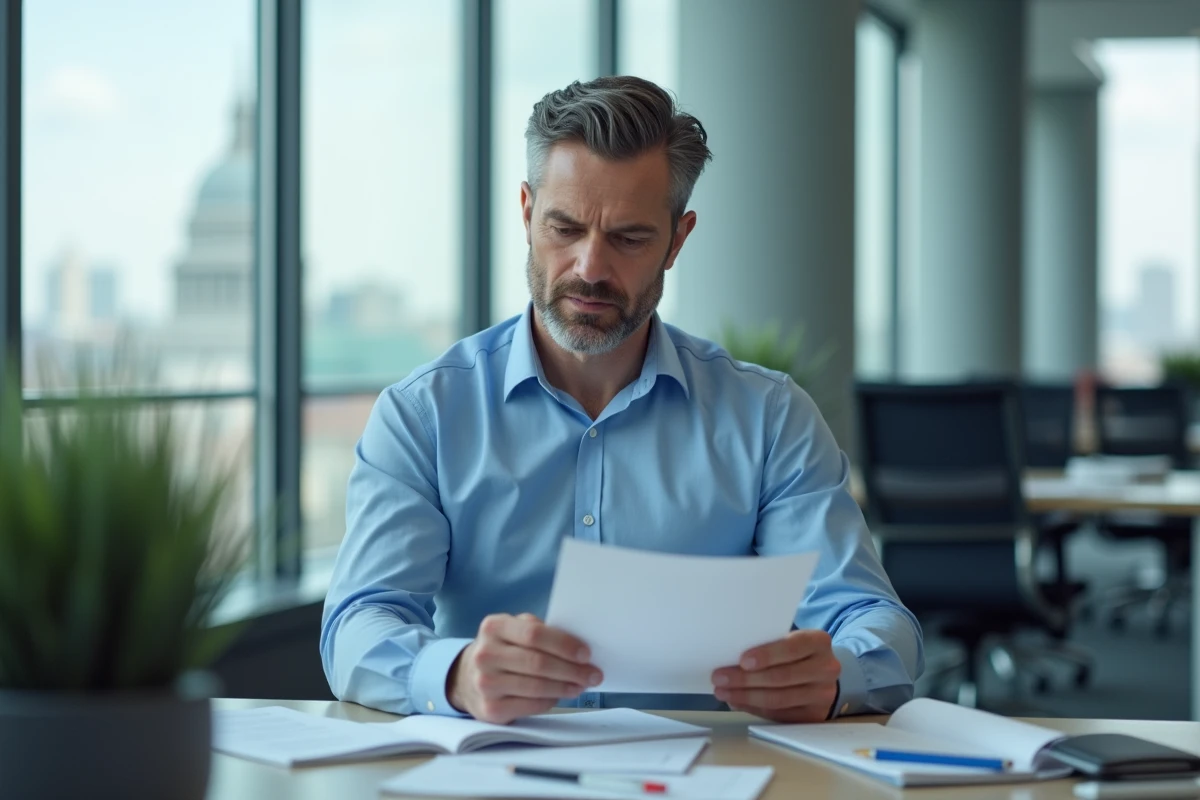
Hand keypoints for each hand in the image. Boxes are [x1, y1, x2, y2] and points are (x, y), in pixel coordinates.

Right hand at [447, 612, 602, 723]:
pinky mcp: (490, 709)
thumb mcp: (512, 629)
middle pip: (538, 663)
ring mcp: (485, 684)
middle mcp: (485, 654)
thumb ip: (538, 631)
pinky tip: (561, 695)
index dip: (563, 644)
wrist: (466, 678)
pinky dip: (551, 700)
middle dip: (572, 669)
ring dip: (566, 687)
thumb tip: (578, 647)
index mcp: (493, 627)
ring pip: (537, 687)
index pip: (534, 634)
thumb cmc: (502, 650)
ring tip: (581, 685)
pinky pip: (531, 706)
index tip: (586, 653)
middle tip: (593, 674)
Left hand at [711, 630, 840, 722]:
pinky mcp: (815, 715)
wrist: (823, 672)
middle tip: (719, 678)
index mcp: (819, 642)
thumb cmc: (797, 652)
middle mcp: (826, 668)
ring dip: (746, 697)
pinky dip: (755, 708)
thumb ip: (768, 644)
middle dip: (746, 679)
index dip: (767, 655)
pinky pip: (780, 714)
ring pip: (779, 699)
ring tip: (723, 692)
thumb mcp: (790, 639)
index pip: (792, 647)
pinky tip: (738, 702)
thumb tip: (731, 659)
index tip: (742, 661)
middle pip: (782, 676)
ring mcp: (823, 694)